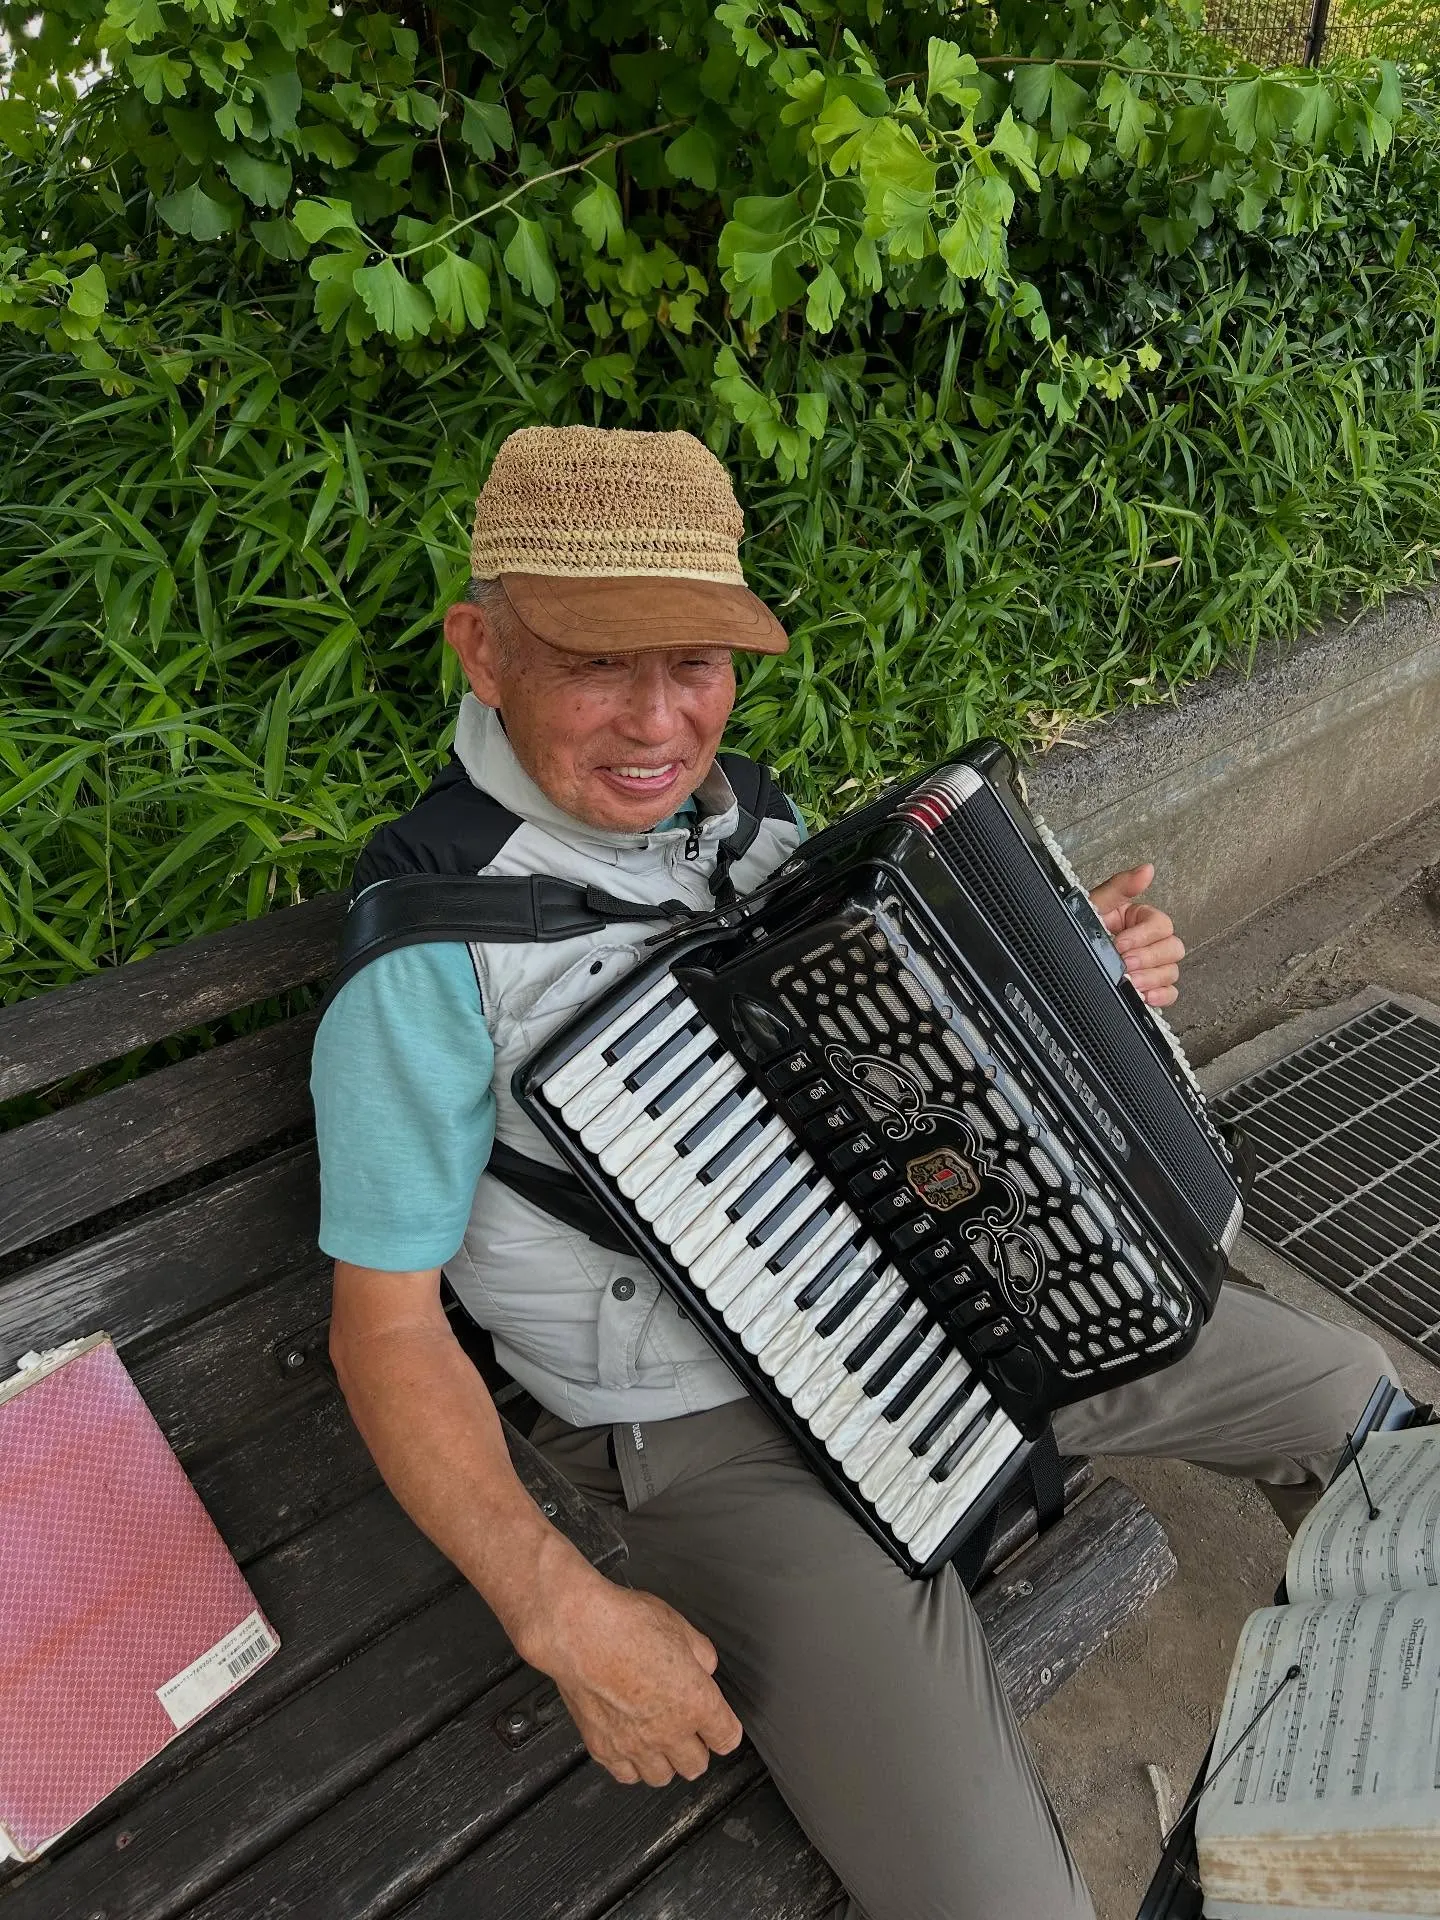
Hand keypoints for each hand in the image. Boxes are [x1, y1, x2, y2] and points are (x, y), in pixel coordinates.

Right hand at [536, 1570, 743, 1787]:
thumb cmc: (625, 1624)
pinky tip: (630, 1744)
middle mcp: (668, 1730)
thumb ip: (700, 1653)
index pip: (726, 1737)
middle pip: (696, 1765)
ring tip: (659, 1739)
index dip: (724, 1728)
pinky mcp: (604, 1748)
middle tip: (690, 1729)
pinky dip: (632, 1764)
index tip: (719, 1723)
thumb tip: (703, 1664)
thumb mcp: (679, 1626)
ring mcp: (635, 1744)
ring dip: (665, 1760)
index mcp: (696, 1701)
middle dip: (697, 1748)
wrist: (578, 1632)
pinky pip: (626, 1774)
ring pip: (662, 1776)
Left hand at [1088, 863, 1184, 1006]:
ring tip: (1129, 981)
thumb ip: (1120, 887)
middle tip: (1126, 964)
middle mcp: (1149, 941)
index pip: (1162, 925)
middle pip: (1173, 949)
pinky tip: (1143, 995)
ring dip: (1151, 978)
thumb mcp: (1095, 904)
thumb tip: (1146, 870)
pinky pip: (1168, 993)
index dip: (1144, 936)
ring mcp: (1150, 965)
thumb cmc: (1079, 926)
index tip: (1121, 943)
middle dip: (1148, 958)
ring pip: (1171, 971)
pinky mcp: (1148, 987)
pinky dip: (1159, 995)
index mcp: (1140, 919)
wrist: (1059, 954)